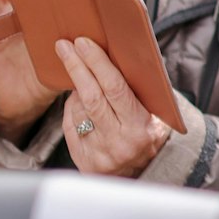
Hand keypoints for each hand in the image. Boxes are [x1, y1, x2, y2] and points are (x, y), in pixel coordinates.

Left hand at [57, 37, 169, 177]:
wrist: (140, 174)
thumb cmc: (148, 135)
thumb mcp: (153, 114)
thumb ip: (135, 92)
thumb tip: (111, 60)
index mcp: (140, 127)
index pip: (115, 89)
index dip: (97, 64)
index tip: (83, 44)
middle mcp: (119, 141)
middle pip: (91, 97)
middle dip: (77, 67)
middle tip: (65, 46)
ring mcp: (99, 153)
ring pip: (78, 110)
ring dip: (77, 88)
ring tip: (82, 77)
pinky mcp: (83, 160)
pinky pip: (70, 125)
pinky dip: (73, 108)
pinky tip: (79, 101)